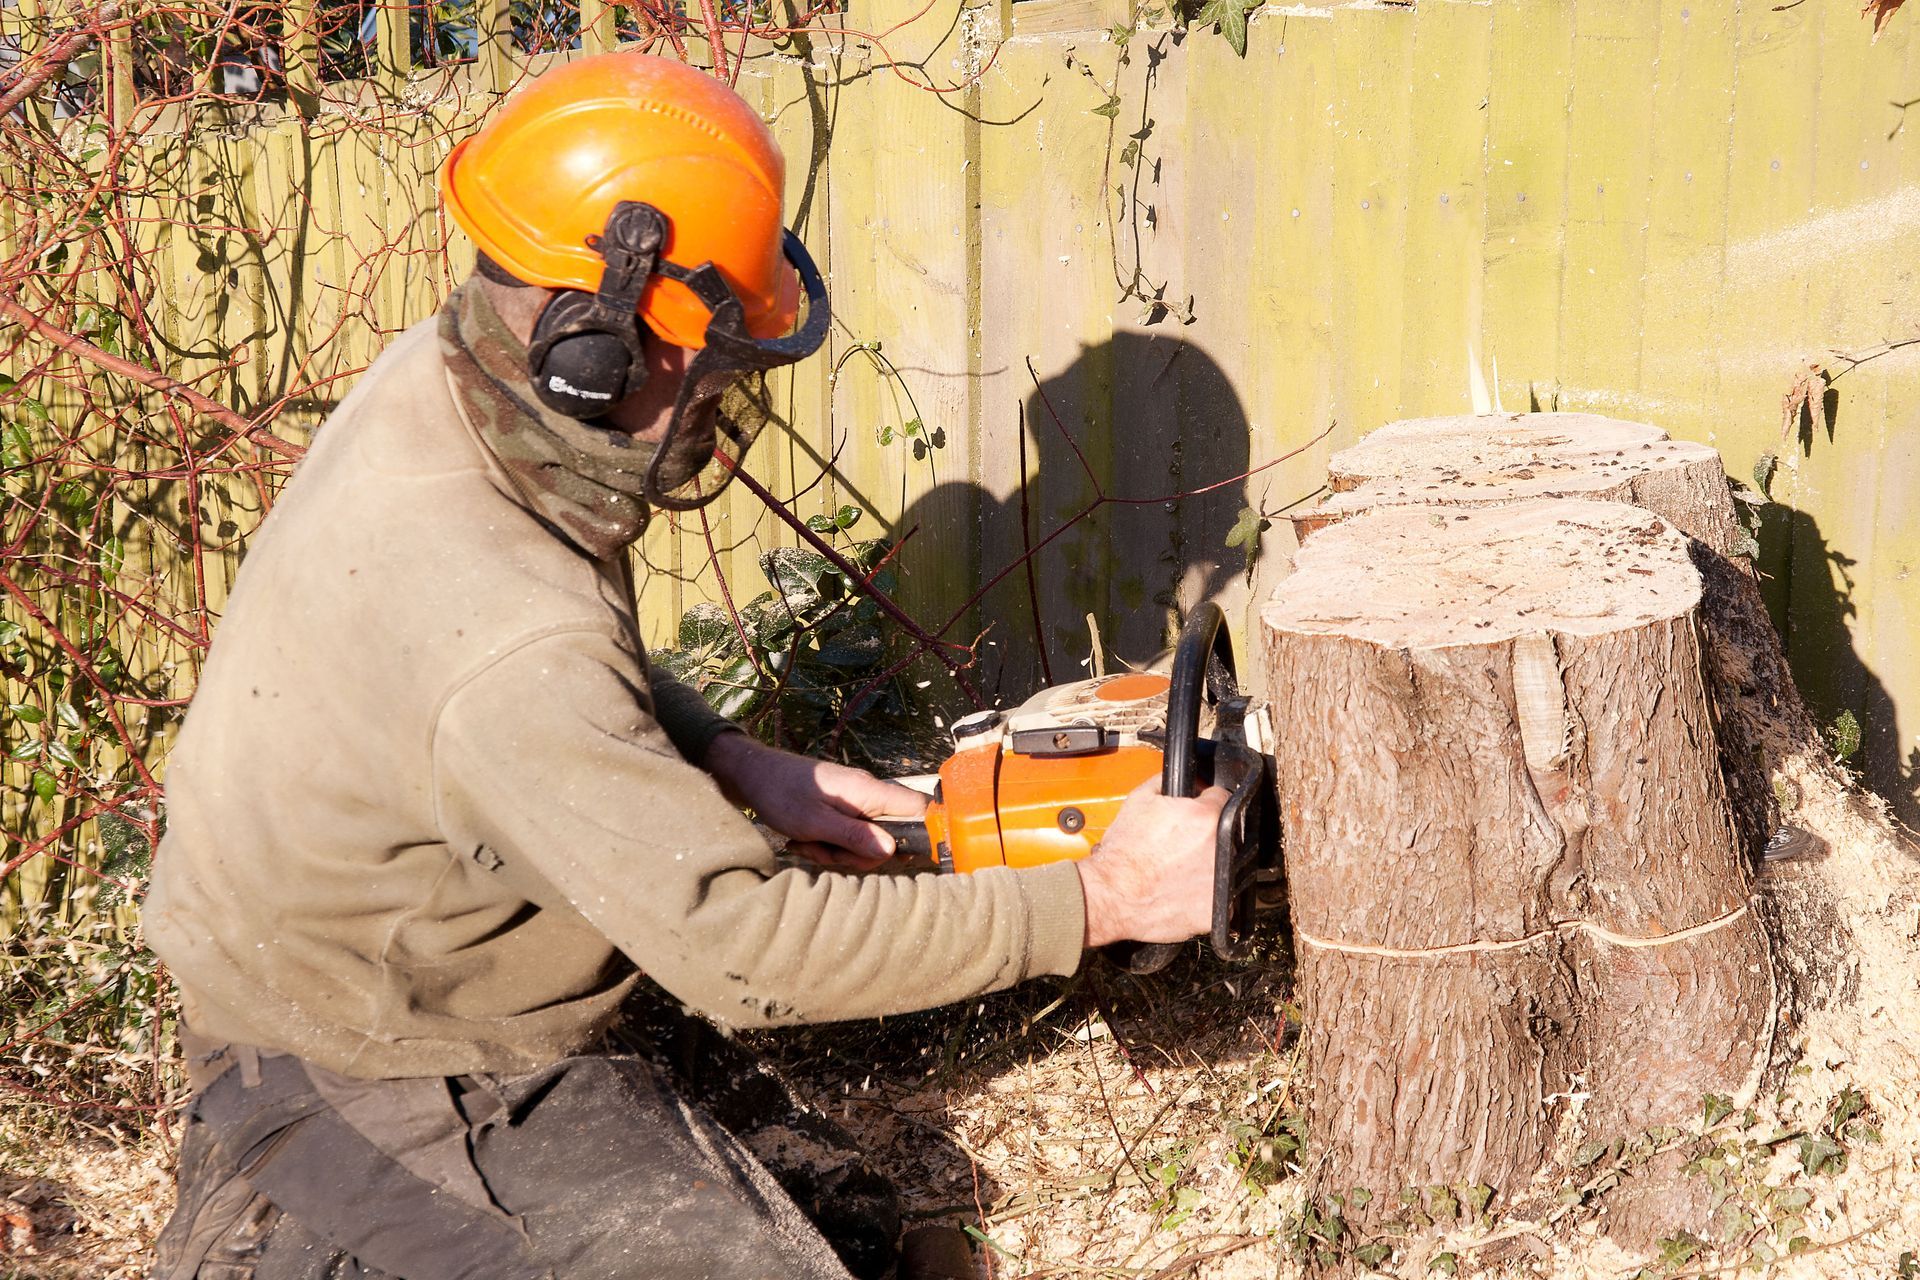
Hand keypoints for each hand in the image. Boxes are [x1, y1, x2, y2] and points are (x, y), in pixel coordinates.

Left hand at [702, 732, 927, 870]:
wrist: (751, 774)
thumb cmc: (780, 794)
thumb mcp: (815, 822)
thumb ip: (854, 837)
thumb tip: (893, 852)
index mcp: (869, 792)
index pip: (918, 807)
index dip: (922, 833)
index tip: (903, 858)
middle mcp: (868, 795)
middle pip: (889, 838)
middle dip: (858, 855)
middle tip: (827, 852)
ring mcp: (854, 803)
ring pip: (864, 842)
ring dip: (836, 852)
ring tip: (806, 844)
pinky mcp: (840, 811)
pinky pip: (846, 837)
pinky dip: (826, 846)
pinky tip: (802, 841)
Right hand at [1076, 777, 1229, 947]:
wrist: (1112, 894)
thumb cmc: (1123, 852)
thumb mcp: (1138, 800)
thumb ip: (1165, 782)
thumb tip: (1183, 778)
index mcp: (1206, 818)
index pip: (1221, 799)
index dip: (1205, 803)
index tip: (1196, 814)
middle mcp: (1221, 849)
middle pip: (1227, 834)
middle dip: (1208, 836)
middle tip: (1181, 845)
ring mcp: (1221, 882)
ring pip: (1226, 867)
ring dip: (1209, 865)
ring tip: (1180, 870)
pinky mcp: (1217, 911)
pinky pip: (1221, 899)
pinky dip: (1206, 896)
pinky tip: (1184, 891)